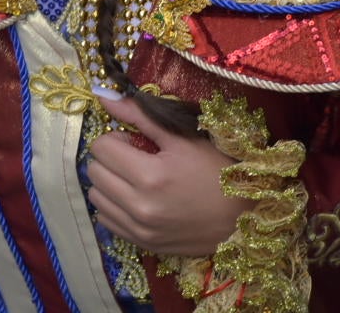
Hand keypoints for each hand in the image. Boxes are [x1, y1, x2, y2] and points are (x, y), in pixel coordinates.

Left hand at [86, 94, 251, 256]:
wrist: (245, 217)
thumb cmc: (218, 170)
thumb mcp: (183, 137)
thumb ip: (139, 114)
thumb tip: (101, 94)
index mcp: (150, 176)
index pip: (101, 147)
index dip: (117, 138)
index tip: (137, 142)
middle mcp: (140, 207)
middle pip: (94, 171)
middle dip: (111, 159)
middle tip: (137, 159)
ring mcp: (140, 230)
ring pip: (95, 197)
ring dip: (109, 183)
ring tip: (136, 179)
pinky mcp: (143, 244)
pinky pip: (106, 220)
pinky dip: (114, 206)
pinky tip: (136, 199)